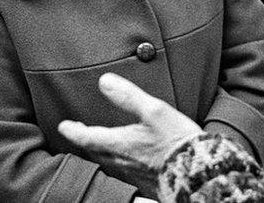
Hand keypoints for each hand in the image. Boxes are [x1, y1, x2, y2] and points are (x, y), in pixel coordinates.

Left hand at [58, 73, 203, 196]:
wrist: (200, 172)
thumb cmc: (178, 142)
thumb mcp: (154, 111)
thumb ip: (128, 96)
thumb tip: (105, 81)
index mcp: (120, 144)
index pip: (87, 137)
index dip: (73, 130)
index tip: (63, 126)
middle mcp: (122, 162)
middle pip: (95, 152)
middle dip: (85, 141)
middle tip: (78, 133)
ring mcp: (133, 175)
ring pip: (109, 163)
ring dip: (100, 152)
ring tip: (98, 144)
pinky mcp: (147, 182)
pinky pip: (124, 172)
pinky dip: (117, 162)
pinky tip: (126, 160)